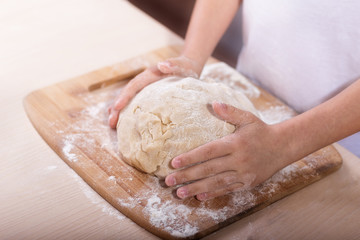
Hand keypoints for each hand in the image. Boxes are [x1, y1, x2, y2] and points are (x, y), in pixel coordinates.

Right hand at [108, 56, 201, 127]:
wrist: (188, 67)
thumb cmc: (185, 67)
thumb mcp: (183, 65)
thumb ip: (174, 64)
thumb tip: (162, 65)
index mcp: (149, 75)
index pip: (134, 86)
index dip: (125, 96)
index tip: (117, 107)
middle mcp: (144, 82)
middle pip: (127, 95)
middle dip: (117, 109)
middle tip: (111, 123)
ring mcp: (145, 90)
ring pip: (128, 100)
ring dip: (119, 112)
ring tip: (112, 126)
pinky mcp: (148, 96)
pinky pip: (135, 105)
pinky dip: (128, 113)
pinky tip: (123, 125)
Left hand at [165, 102, 290, 200]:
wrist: (283, 147)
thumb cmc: (261, 131)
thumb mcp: (248, 118)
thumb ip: (230, 112)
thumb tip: (214, 103)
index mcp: (235, 143)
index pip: (208, 151)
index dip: (190, 158)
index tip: (174, 163)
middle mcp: (238, 160)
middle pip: (208, 169)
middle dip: (187, 176)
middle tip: (168, 181)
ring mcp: (244, 173)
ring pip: (216, 182)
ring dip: (196, 188)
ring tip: (179, 193)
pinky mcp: (248, 183)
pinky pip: (228, 189)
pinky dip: (214, 194)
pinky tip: (200, 196)